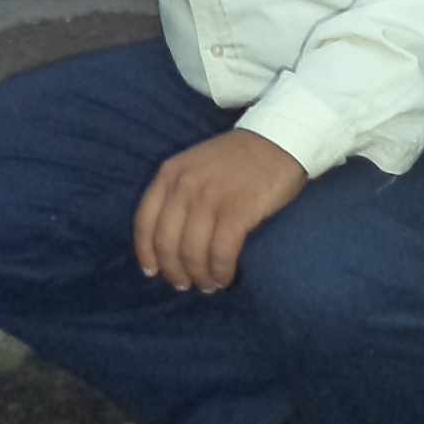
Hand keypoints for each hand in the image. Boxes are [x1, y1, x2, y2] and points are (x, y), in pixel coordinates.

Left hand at [132, 130, 307, 291]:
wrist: (279, 139)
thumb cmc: (238, 158)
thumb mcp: (195, 164)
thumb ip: (177, 191)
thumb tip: (167, 238)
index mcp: (170, 172)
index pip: (144, 221)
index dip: (146, 253)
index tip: (152, 272)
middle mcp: (185, 185)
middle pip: (166, 243)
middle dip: (174, 271)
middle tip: (185, 284)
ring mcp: (210, 197)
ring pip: (192, 253)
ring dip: (199, 276)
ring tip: (209, 284)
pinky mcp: (238, 210)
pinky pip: (221, 253)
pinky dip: (220, 271)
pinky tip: (225, 277)